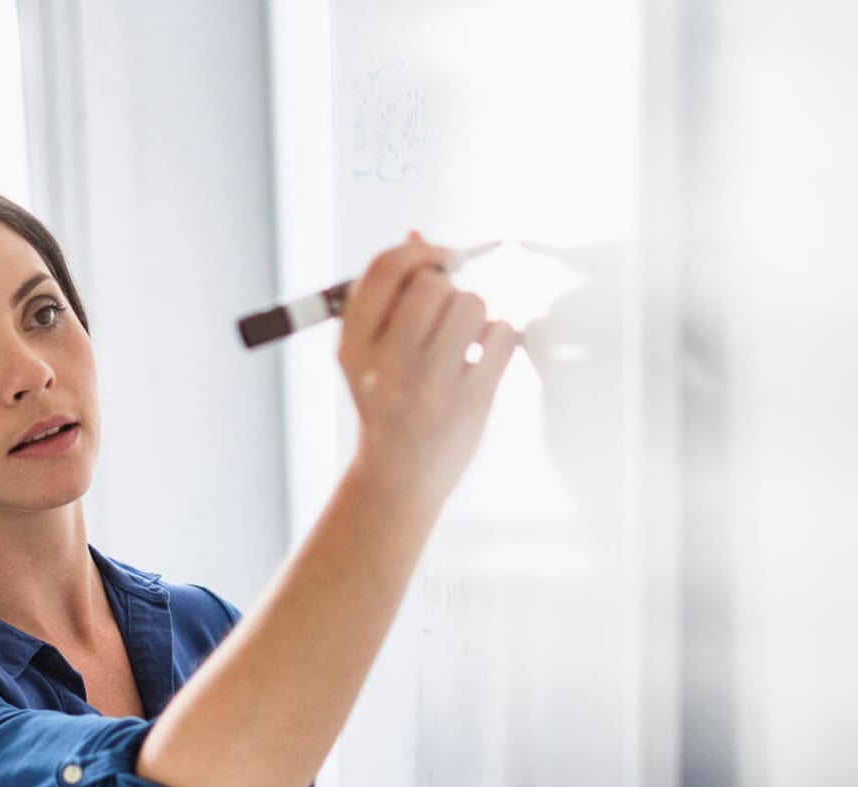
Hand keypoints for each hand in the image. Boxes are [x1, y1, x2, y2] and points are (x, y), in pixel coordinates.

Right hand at [337, 231, 520, 501]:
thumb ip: (388, 298)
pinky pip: (503, 336)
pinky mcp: (469, 403)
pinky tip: (487, 358)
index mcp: (354, 346)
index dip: (418, 252)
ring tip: (467, 343)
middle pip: (433, 285)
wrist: (398, 480)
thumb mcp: (369, 355)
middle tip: (449, 316)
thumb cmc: (387, 409)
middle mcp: (386, 366)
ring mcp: (428, 387)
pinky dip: (503, 339)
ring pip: (471, 305)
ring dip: (478, 316)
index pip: (383, 270)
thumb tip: (417, 235)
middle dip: (449, 291)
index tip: (439, 258)